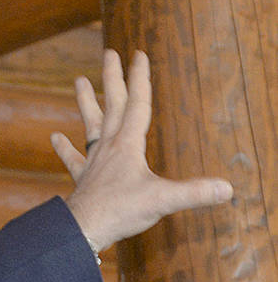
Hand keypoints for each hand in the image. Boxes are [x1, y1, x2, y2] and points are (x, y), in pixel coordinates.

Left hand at [51, 49, 232, 253]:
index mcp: (128, 145)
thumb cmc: (120, 212)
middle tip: (109, 52)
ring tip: (78, 80)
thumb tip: (227, 188)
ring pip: (90, 125)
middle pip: (111, 105)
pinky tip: (55, 137)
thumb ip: (194, 193)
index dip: (139, 78)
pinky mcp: (83, 179)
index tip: (139, 54)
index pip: (137, 104)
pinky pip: (73, 160)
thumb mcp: (163, 200)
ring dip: (85, 102)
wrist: (81, 229)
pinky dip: (65, 148)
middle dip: (112, 78)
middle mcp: (109, 147)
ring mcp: (94, 162)